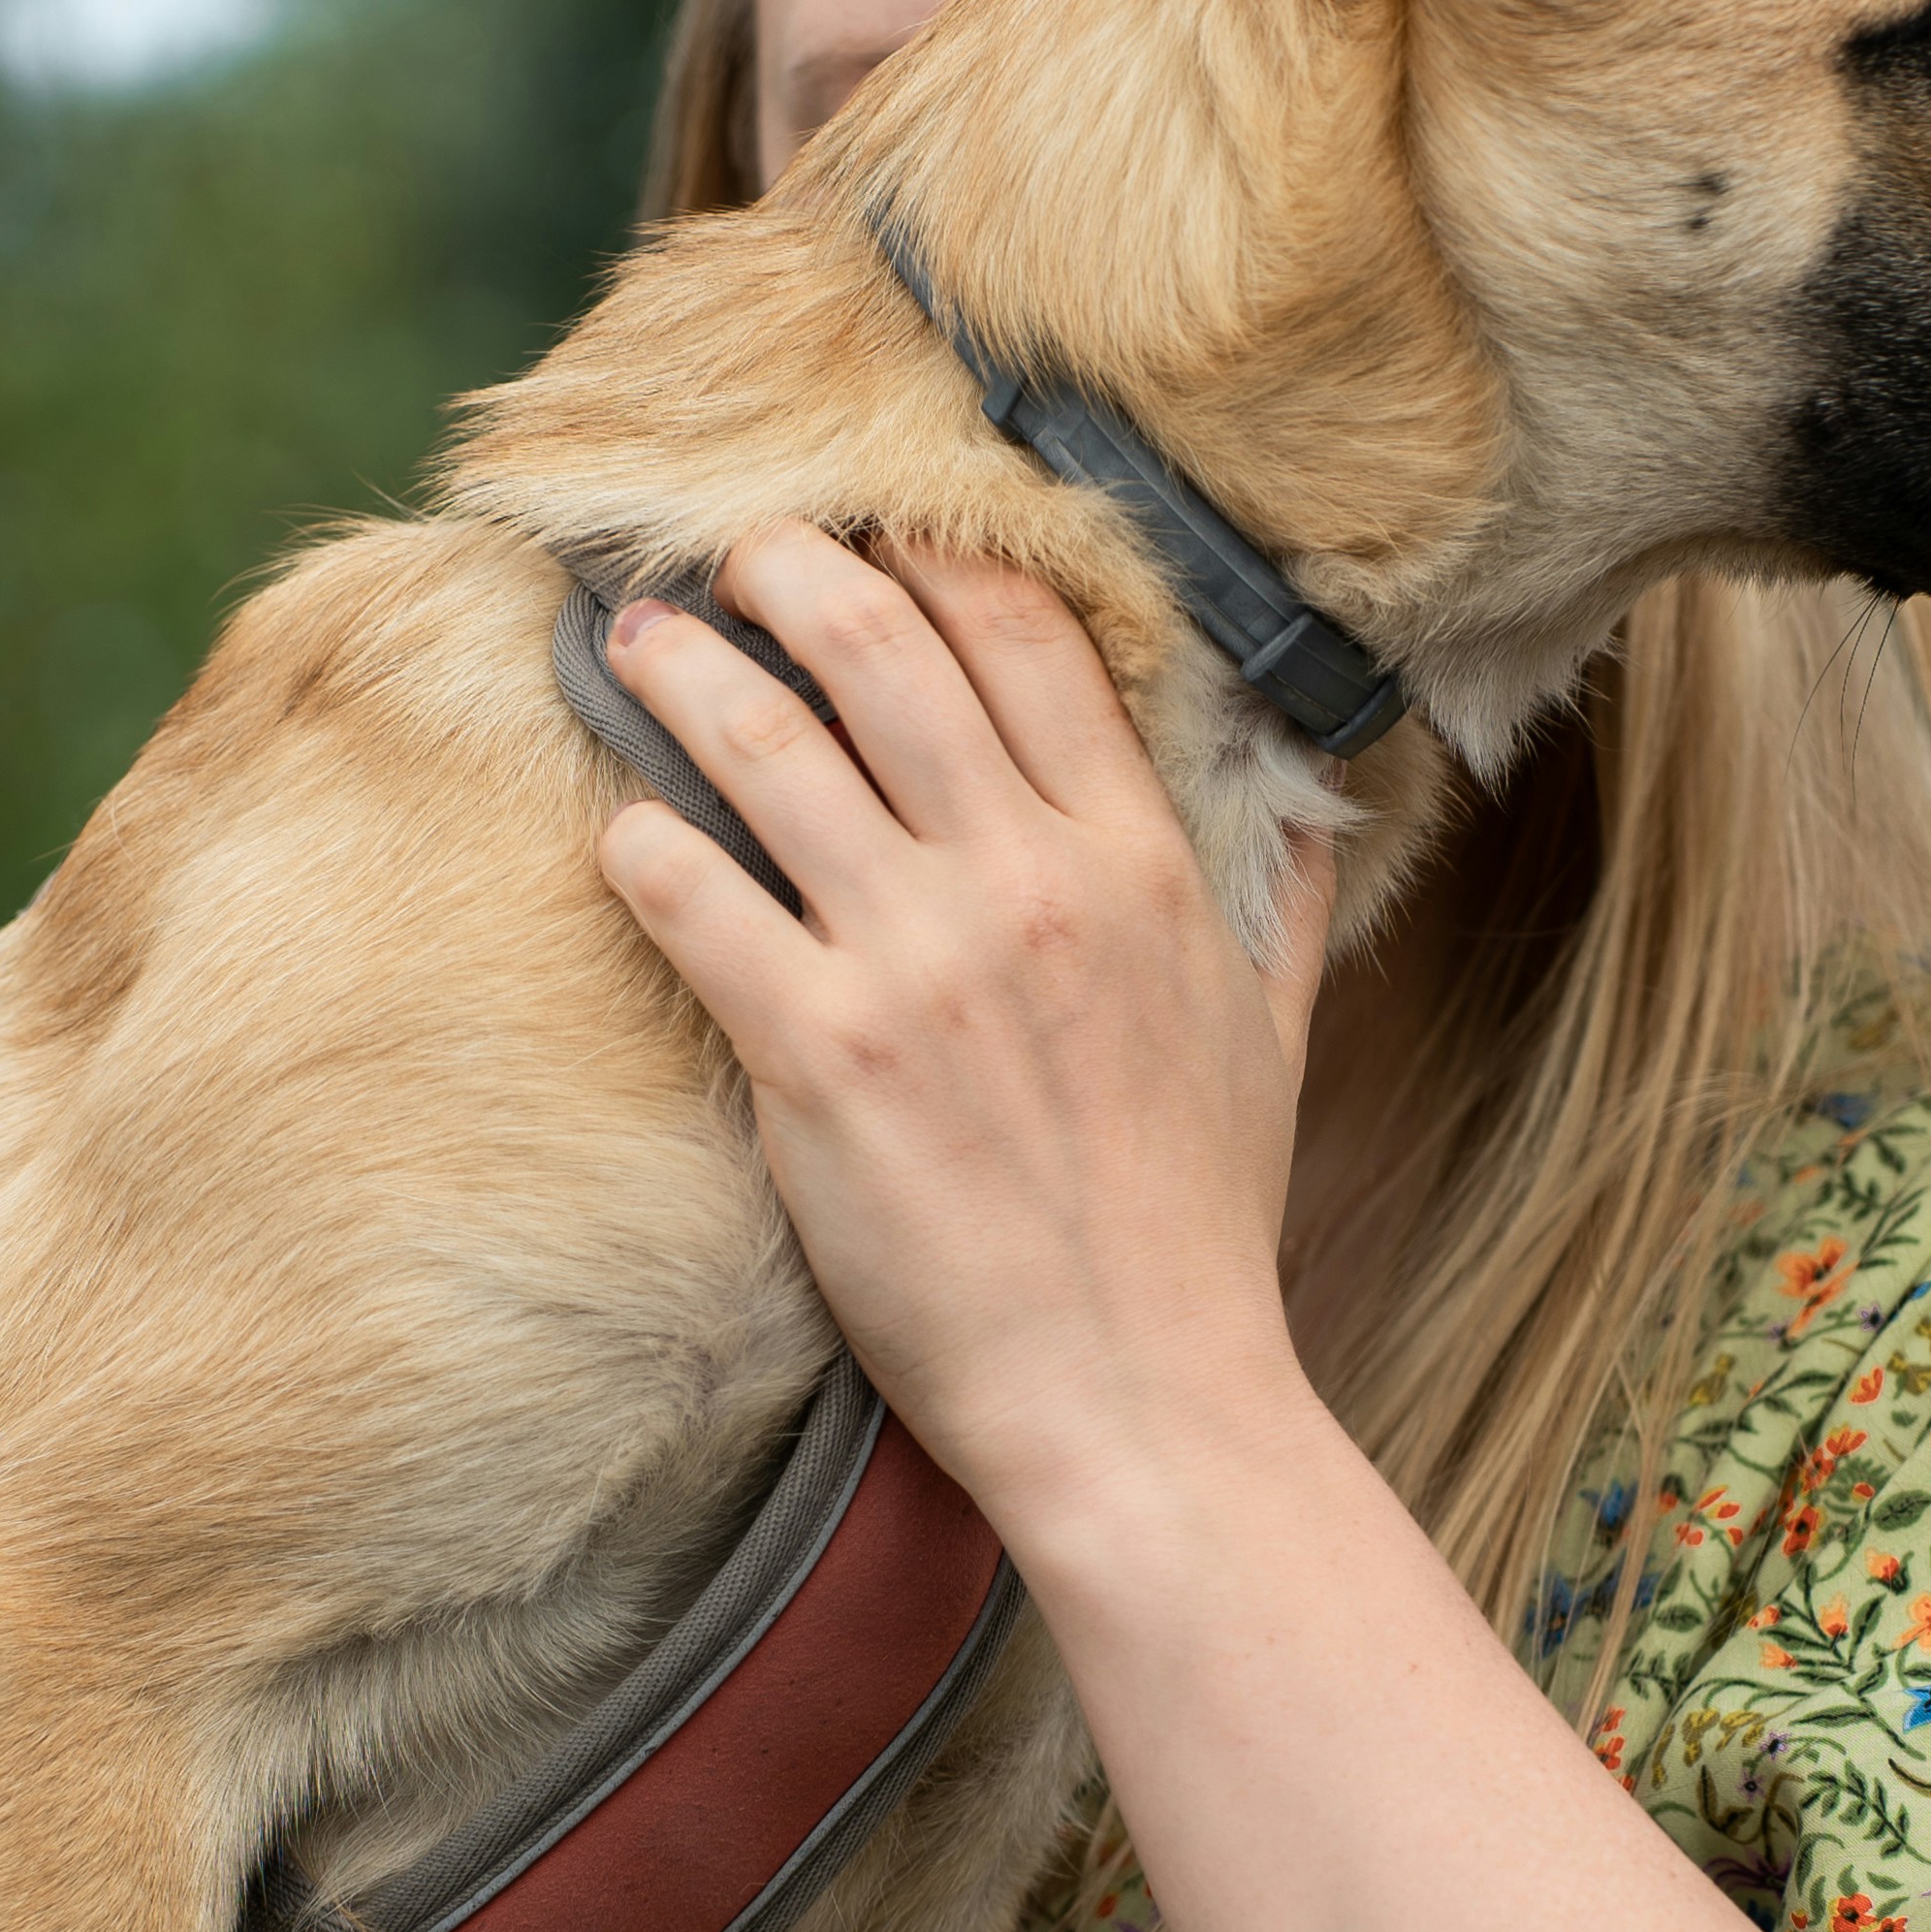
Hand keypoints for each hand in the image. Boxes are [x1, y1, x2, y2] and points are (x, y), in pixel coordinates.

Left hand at [592, 530, 1332, 1550]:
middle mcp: (1028, 884)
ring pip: (770, 749)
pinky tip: (619, 831)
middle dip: (792, 573)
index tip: (878, 534)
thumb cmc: (1200, 1232)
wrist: (1142, 1397)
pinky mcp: (819, 1055)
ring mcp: (917, 962)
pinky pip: (695, 899)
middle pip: (886, 653)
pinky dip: (642, 846)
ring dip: (687, 674)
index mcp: (1139, 862)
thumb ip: (1282, 902)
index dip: (938, 561)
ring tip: (637, 641)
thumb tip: (1311, 806)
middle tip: (732, 552)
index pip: (1028, 641)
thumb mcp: (1275, 1042)